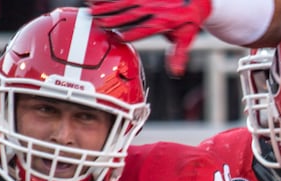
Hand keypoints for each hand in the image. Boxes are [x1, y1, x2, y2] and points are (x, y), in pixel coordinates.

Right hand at [90, 0, 211, 76]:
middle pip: (130, 14)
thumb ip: (179, 55)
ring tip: (90, 8)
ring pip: (124, 1)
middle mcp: (154, 8)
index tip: (117, 38)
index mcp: (163, 22)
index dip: (131, 33)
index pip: (144, 29)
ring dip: (106, 5)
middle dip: (112, 18)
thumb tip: (176, 73)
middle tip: (95, 22)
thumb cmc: (190, 17)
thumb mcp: (187, 37)